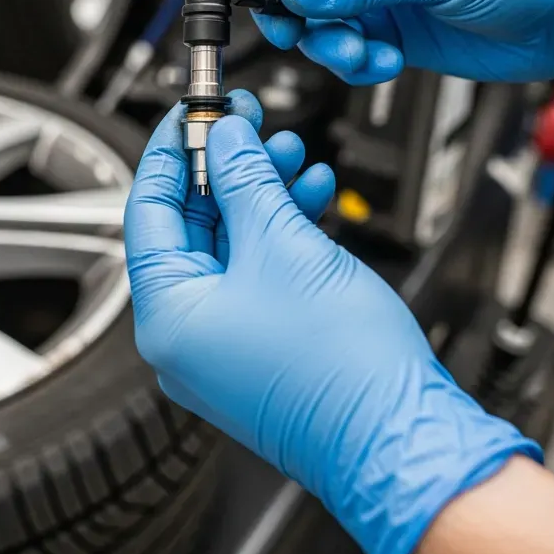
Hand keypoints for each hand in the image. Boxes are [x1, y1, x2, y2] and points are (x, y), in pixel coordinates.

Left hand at [124, 92, 538, 553]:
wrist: (404, 440)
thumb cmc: (341, 368)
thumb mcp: (282, 244)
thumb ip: (244, 180)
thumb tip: (225, 138)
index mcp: (168, 315)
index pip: (150, 210)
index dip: (172, 151)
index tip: (193, 112)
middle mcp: (186, 336)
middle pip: (193, 226)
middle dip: (228, 167)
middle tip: (251, 122)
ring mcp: (226, 345)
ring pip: (233, 247)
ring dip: (262, 193)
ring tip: (293, 152)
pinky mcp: (265, 348)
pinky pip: (260, 274)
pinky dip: (283, 231)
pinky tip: (312, 196)